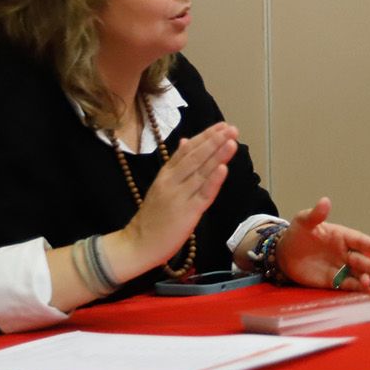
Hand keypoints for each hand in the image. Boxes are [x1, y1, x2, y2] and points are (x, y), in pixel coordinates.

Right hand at [108, 122, 239, 277]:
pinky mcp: (188, 213)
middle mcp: (172, 182)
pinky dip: (213, 181)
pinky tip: (223, 168)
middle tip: (232, 128)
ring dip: (217, 156)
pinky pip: (203, 194)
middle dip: (215, 141)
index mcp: (166, 174)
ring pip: (201, 172)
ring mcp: (180, 197)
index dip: (205, 136)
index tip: (222, 126)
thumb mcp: (161, 184)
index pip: (187, 150)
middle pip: (195, 157)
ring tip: (232, 141)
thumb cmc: (153, 216)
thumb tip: (186, 140)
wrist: (138, 244)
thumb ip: (175, 163)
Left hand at [276, 196, 369, 290]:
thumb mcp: (303, 221)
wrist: (283, 254)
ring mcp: (338, 267)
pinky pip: (344, 285)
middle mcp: (343, 252)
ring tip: (368, 283)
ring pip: (355, 273)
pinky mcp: (331, 281)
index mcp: (341, 236)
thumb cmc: (296, 234)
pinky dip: (353, 288)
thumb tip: (325, 201)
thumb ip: (315, 215)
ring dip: (363, 278)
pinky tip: (360, 290)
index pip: (359, 240)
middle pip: (360, 259)